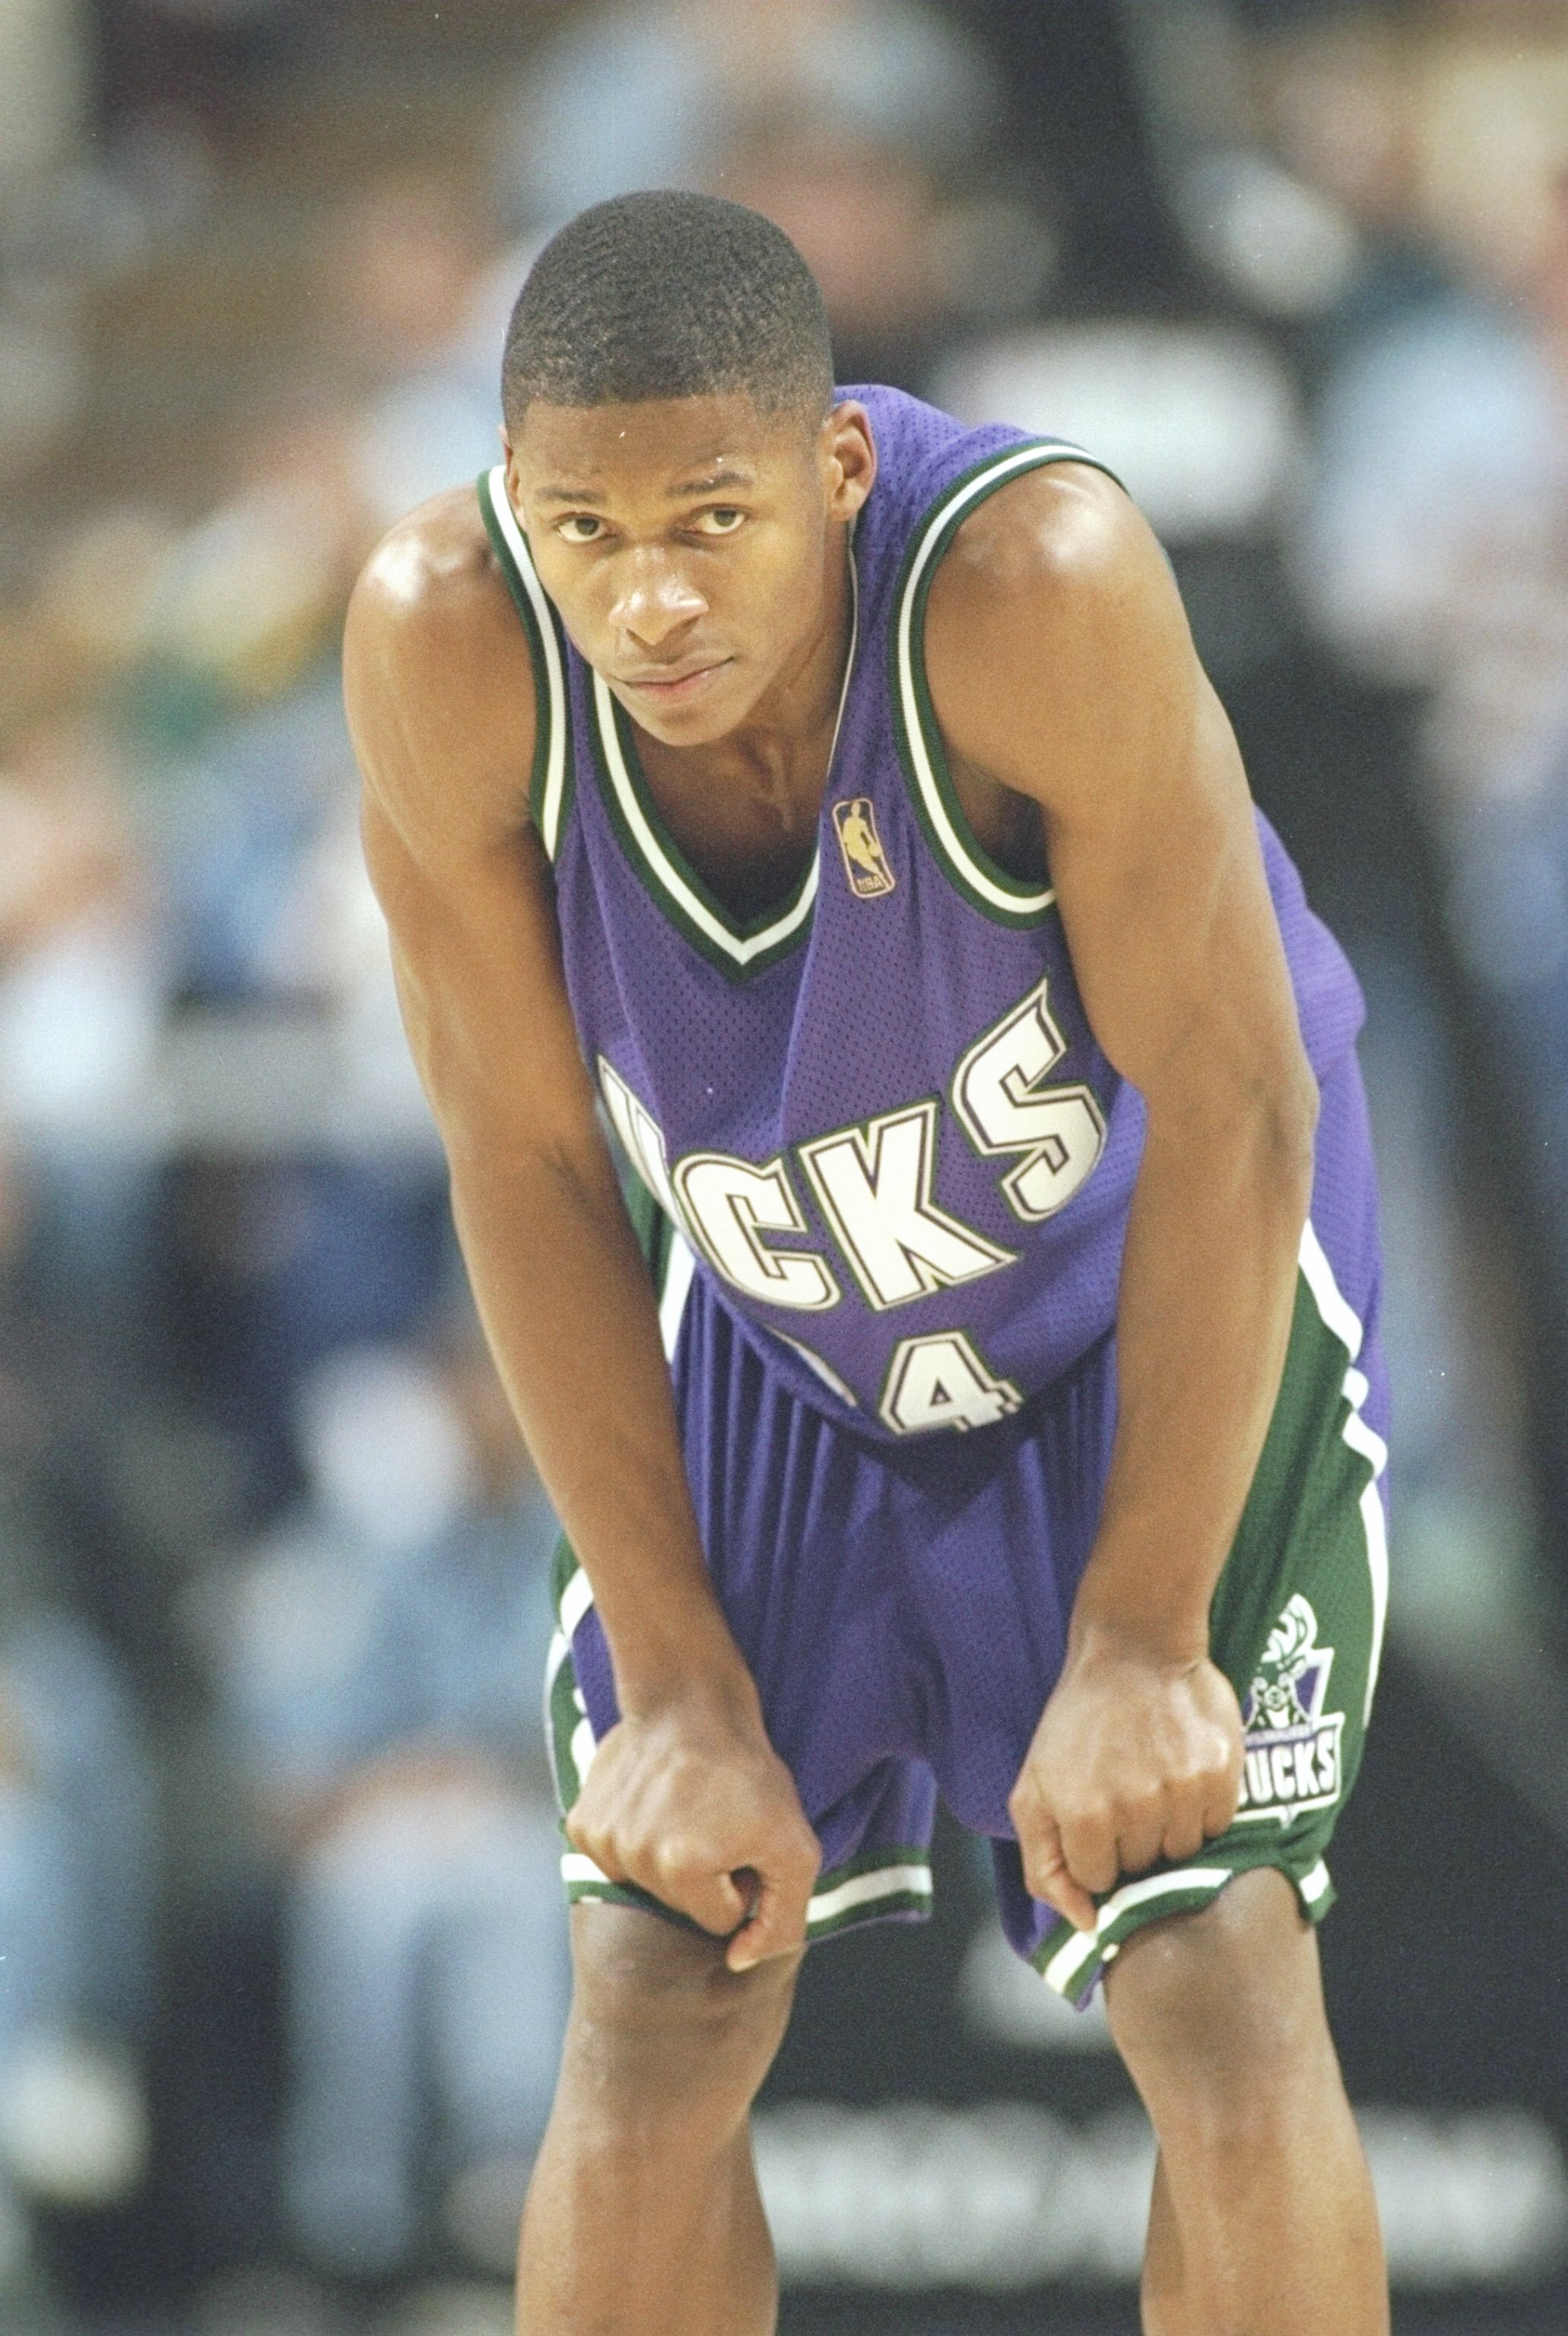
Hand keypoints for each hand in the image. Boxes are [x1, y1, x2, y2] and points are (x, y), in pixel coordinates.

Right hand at [566, 1685, 820, 1971]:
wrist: (688, 1700)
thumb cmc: (748, 1771)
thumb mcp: (796, 1846)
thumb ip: (782, 1920)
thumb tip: (738, 1961)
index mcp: (682, 1869)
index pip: (721, 1919)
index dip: (742, 1883)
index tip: (744, 1838)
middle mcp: (633, 1860)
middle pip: (681, 1904)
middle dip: (706, 1873)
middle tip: (718, 1819)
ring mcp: (601, 1842)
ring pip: (648, 1884)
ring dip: (670, 1855)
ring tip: (686, 1806)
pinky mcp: (581, 1825)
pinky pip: (616, 1860)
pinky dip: (636, 1838)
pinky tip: (652, 1801)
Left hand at [1008, 1635, 1242, 1931]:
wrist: (1134, 1647)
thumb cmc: (1077, 1720)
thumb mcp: (1032, 1787)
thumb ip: (1044, 1865)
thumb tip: (1087, 1924)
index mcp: (1084, 1816)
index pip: (1099, 1881)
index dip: (1094, 1851)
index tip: (1093, 1813)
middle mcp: (1136, 1810)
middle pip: (1143, 1868)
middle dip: (1130, 1840)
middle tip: (1123, 1787)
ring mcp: (1183, 1792)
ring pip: (1183, 1852)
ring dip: (1168, 1826)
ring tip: (1152, 1776)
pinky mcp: (1221, 1774)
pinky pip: (1218, 1826)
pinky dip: (1202, 1808)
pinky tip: (1181, 1769)